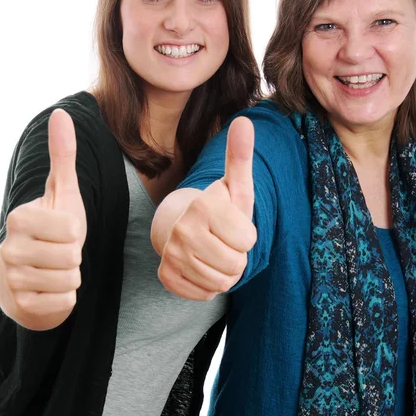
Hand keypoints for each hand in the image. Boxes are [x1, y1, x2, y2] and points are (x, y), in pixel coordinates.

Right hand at [0, 109, 86, 328]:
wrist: (25, 272)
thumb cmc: (51, 227)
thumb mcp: (62, 191)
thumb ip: (63, 155)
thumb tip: (61, 113)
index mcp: (20, 218)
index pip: (72, 230)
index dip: (75, 232)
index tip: (60, 231)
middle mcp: (10, 249)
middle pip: (72, 256)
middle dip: (74, 254)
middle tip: (59, 251)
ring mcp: (12, 279)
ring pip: (70, 280)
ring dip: (71, 274)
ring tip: (55, 267)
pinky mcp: (21, 306)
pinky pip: (65, 302)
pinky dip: (66, 296)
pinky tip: (50, 287)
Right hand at [158, 117, 256, 300]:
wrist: (185, 227)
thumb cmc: (220, 208)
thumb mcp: (236, 185)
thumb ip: (241, 156)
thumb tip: (246, 120)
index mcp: (204, 205)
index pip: (248, 240)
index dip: (247, 235)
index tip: (233, 225)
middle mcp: (183, 229)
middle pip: (236, 265)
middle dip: (237, 257)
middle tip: (224, 241)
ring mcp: (171, 254)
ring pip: (221, 283)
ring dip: (224, 273)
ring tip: (214, 253)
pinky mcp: (166, 276)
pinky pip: (203, 294)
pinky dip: (207, 285)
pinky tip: (201, 266)